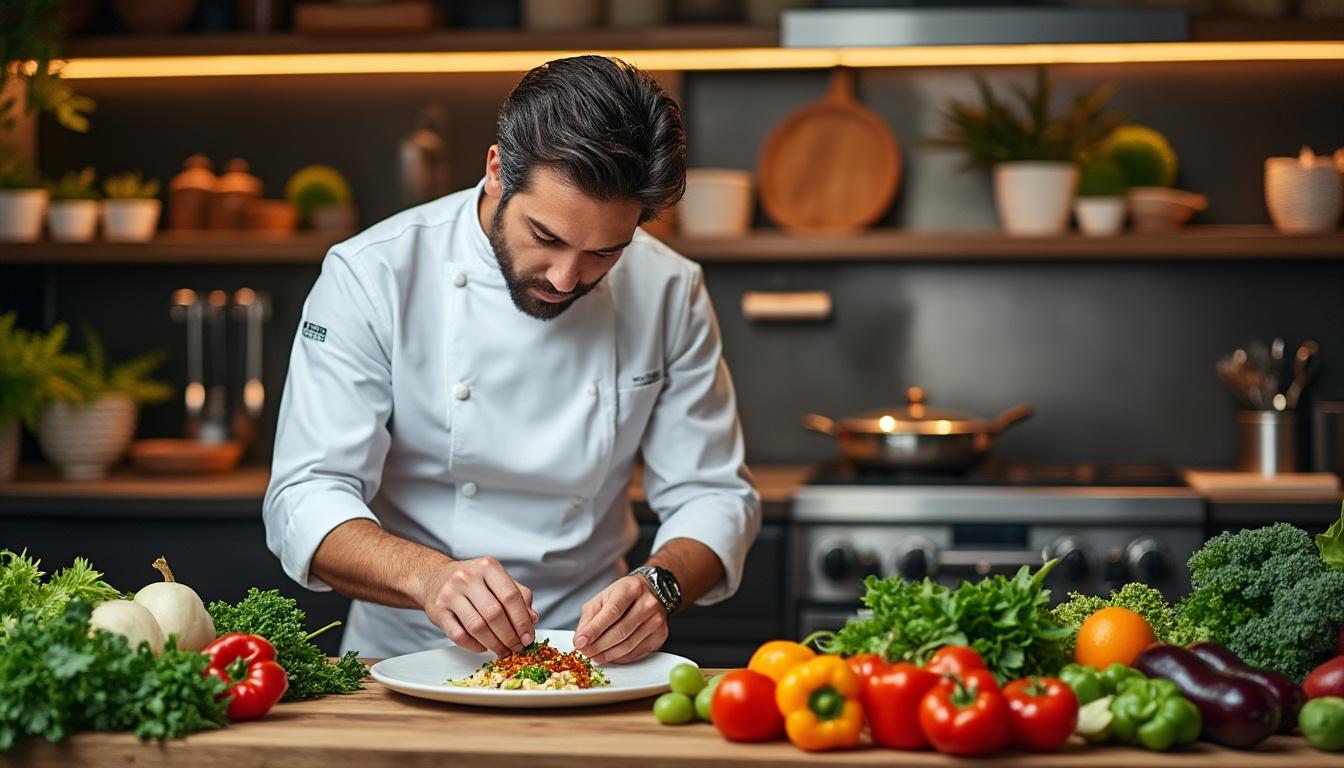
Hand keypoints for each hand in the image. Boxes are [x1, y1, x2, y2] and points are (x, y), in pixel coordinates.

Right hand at [419, 557, 537, 655]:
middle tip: (517, 647)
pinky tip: (483, 647)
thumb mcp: (497, 579)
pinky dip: (474, 645)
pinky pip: (459, 635)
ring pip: (477, 627)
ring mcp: (450, 593)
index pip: (511, 596)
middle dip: (509, 636)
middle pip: (494, 613)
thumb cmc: (472, 581)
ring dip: (494, 644)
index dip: (522, 620)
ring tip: (503, 650)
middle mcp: (468, 577)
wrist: (434, 578)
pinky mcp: (438, 611)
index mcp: (488, 566)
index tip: (528, 637)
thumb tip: (533, 618)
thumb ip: (518, 595)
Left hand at [573, 575, 667, 663]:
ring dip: (607, 655)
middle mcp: (647, 603)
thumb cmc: (622, 595)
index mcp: (630, 588)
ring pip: (628, 645)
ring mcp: (656, 620)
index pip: (612, 612)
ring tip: (594, 656)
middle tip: (585, 653)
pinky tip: (610, 655)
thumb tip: (580, 641)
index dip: (594, 630)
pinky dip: (619, 657)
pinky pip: (636, 653)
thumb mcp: (602, 599)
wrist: (651, 592)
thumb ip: (589, 618)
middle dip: (598, 646)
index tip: (580, 642)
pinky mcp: (660, 635)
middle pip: (620, 631)